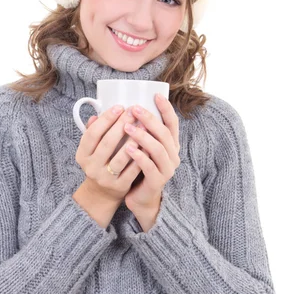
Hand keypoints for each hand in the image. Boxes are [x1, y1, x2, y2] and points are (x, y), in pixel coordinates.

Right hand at [75, 105, 144, 203]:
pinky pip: (132, 170)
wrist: (102, 193)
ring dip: (133, 140)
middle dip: (122, 125)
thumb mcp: (91, 149)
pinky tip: (149, 145)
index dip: (106, 119)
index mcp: (82, 154)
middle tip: (133, 112)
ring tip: (143, 126)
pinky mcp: (119, 186)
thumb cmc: (99, 163)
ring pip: (121, 157)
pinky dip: (141, 157)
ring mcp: (105, 178)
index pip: (92, 133)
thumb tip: (95, 115)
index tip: (119, 107)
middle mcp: (91, 167)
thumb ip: (93, 132)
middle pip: (107, 143)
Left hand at [123, 94, 180, 211]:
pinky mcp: (157, 182)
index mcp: (170, 145)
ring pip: (158, 149)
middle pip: (164, 133)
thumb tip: (120, 108)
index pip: (172, 123)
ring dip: (142, 136)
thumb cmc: (139, 168)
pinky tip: (127, 149)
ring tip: (127, 127)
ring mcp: (167, 169)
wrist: (141, 198)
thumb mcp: (140, 147)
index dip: (166, 109)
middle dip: (149, 119)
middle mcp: (173, 156)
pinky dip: (139, 156)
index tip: (155, 95)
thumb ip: (137, 131)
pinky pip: (149, 167)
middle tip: (134, 109)